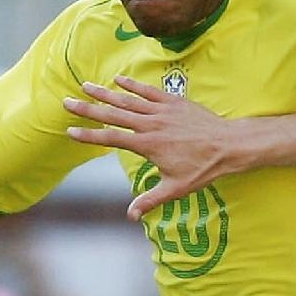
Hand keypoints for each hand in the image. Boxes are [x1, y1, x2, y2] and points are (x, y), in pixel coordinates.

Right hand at [64, 76, 237, 219]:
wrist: (229, 145)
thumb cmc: (204, 169)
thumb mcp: (176, 188)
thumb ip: (150, 200)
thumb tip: (131, 216)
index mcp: (148, 145)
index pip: (111, 139)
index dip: (90, 136)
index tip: (71, 132)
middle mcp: (151, 124)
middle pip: (113, 115)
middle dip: (89, 109)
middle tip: (67, 102)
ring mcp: (162, 111)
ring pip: (128, 99)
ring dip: (105, 93)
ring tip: (86, 85)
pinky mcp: (174, 101)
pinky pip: (148, 91)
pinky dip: (132, 84)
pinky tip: (118, 79)